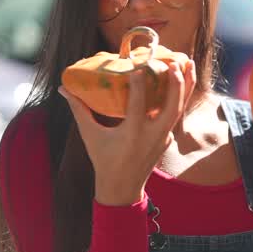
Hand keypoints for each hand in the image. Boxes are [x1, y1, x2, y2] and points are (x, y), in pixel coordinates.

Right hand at [58, 58, 194, 205]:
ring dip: (186, 86)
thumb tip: (64, 88)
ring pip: (180, 109)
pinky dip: (180, 97)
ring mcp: (163, 138)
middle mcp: (152, 135)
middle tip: (174, 63)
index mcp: (132, 134)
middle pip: (171, 107)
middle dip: (176, 84)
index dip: (139, 85)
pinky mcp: (167, 139)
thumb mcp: (90, 135)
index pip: (137, 105)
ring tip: (188, 63)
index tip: (140, 66)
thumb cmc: (103, 160)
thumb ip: (79, 110)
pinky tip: (182, 81)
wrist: (122, 189)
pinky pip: (176, 115)